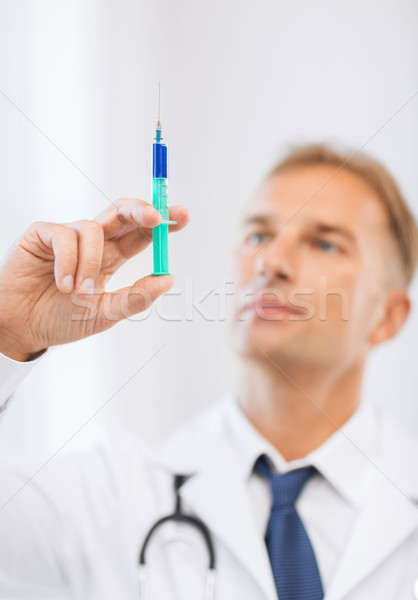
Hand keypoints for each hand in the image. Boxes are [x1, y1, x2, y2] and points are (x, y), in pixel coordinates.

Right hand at [0, 198, 188, 360]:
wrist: (21, 329)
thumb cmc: (60, 320)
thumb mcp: (104, 314)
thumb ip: (135, 297)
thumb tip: (168, 279)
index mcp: (111, 258)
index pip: (141, 234)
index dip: (162, 223)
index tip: (183, 217)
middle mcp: (93, 243)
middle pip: (123, 213)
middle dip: (142, 210)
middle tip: (157, 219)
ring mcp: (68, 236)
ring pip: (94, 228)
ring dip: (91, 263)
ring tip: (78, 291)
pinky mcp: (43, 235)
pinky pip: (64, 235)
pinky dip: (68, 261)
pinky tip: (62, 284)